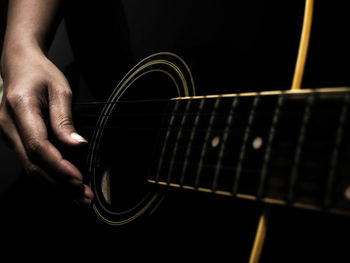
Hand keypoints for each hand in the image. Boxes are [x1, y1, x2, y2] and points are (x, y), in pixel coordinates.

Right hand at [0, 45, 93, 204]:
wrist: (20, 66)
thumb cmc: (40, 74)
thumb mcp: (60, 90)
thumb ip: (65, 120)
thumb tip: (77, 146)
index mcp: (20, 108)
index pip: (38, 146)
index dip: (59, 166)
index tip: (78, 179)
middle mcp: (7, 126)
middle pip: (32, 164)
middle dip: (59, 185)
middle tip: (83, 197)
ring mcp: (7, 135)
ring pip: (30, 168)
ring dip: (55, 186)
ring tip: (78, 197)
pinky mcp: (13, 140)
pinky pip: (30, 163)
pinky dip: (49, 176)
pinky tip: (64, 186)